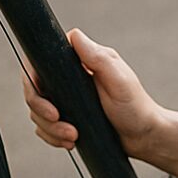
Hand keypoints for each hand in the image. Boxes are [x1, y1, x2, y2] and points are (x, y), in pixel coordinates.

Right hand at [22, 28, 164, 155]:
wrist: (143, 137)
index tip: (43, 96)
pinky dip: (52, 137)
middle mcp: (70, 76)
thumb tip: (74, 36)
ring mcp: (66, 98)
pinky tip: (69, 141)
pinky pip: (44, 127)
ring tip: (72, 136)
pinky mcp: (67, 117)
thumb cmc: (136, 107)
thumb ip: (97, 57)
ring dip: (50, 128)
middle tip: (57, 119)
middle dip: (41, 109)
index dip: (33, 78)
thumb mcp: (119, 80)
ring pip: (36, 111)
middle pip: (34, 88)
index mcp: (81, 60)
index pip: (41, 60)